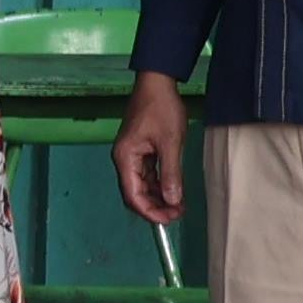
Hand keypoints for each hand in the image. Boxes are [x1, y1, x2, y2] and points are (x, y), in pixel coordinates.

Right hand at [114, 70, 187, 226]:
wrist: (157, 82)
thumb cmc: (161, 108)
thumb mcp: (171, 142)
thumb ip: (171, 173)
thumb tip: (173, 200)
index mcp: (125, 157)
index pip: (132, 194)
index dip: (149, 211)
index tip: (168, 220)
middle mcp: (124, 159)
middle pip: (134, 193)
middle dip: (154, 207)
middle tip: (177, 215)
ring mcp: (132, 155)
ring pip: (141, 186)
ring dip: (158, 197)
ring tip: (179, 205)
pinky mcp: (140, 150)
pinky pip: (147, 175)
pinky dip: (159, 185)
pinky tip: (174, 190)